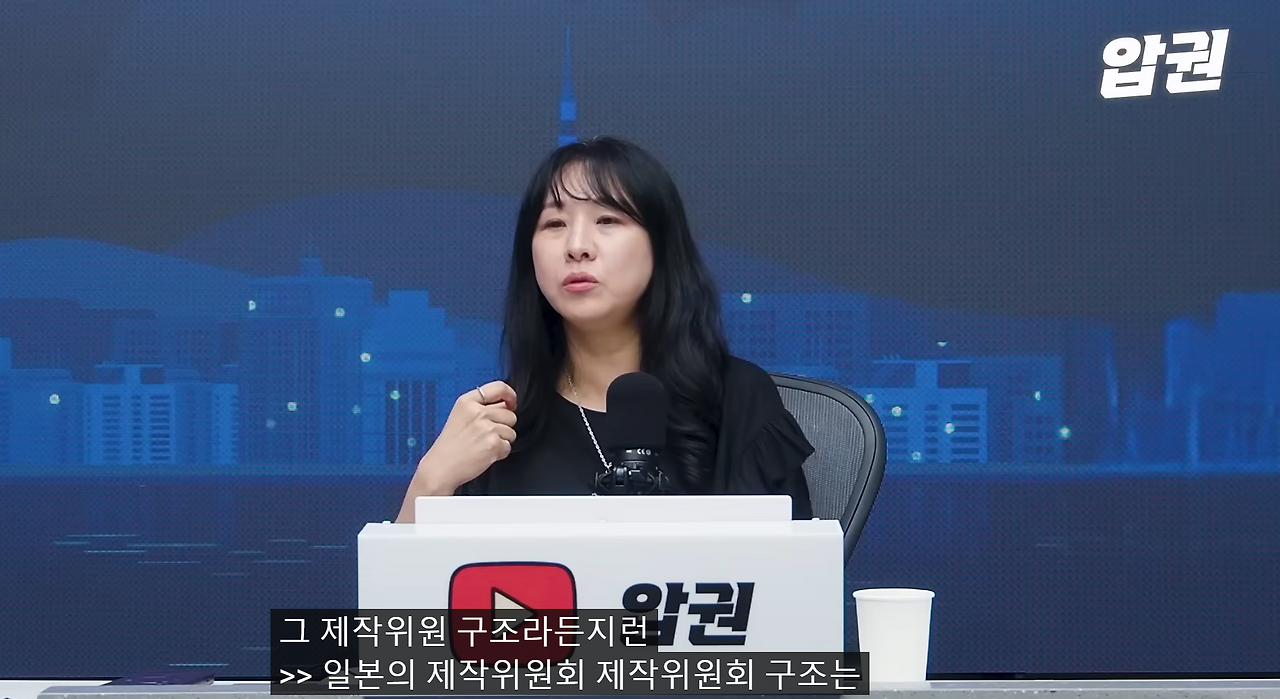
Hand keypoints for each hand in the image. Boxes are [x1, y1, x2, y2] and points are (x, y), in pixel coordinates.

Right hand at [412, 380, 517, 494]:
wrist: (440, 468)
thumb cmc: (449, 446)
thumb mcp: (459, 416)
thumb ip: (481, 407)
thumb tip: (506, 405)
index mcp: (467, 402)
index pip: (499, 387)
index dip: (510, 396)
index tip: (511, 404)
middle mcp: (478, 412)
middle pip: (510, 414)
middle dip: (504, 426)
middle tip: (487, 435)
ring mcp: (486, 428)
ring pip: (511, 432)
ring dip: (502, 441)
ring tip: (483, 445)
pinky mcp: (493, 444)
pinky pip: (508, 447)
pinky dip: (500, 453)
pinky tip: (485, 454)